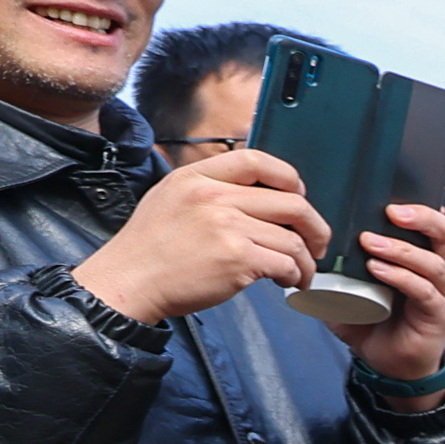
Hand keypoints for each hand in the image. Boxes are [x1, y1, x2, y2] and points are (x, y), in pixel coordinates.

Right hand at [73, 145, 322, 329]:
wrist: (128, 282)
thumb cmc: (149, 249)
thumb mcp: (170, 198)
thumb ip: (208, 189)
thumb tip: (255, 193)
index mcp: (196, 178)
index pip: (257, 161)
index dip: (289, 179)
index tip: (299, 197)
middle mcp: (213, 197)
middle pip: (292, 202)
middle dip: (315, 227)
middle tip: (316, 244)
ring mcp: (227, 227)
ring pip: (293, 239)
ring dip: (305, 260)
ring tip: (298, 273)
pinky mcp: (237, 258)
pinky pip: (286, 263)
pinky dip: (295, 275)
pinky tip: (286, 282)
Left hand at [343, 201, 444, 385]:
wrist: (388, 363)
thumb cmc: (376, 322)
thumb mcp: (353, 284)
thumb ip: (339, 262)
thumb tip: (310, 240)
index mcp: (428, 258)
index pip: (437, 224)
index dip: (423, 208)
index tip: (393, 199)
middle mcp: (442, 273)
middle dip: (424, 218)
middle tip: (393, 212)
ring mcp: (444, 294)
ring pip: (436, 263)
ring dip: (402, 249)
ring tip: (371, 243)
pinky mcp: (439, 315)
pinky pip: (424, 291)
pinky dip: (401, 277)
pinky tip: (377, 270)